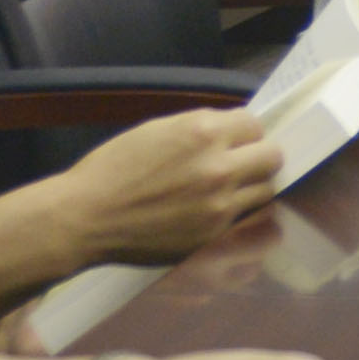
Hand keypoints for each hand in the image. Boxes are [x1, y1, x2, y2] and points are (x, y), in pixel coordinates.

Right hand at [58, 107, 287, 262]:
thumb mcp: (157, 130)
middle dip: (260, 156)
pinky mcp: (213, 234)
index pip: (254, 124)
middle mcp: (218, 166)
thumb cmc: (112, 169)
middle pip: (272, 156)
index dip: (245, 132)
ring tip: (231, 188)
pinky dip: (238, 211)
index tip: (237, 139)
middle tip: (243, 162)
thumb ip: (199, 129)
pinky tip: (217, 208)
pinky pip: (244, 217)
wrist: (86, 217)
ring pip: (265, 189)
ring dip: (252, 185)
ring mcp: (219, 204)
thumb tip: (230, 131)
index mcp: (202, 131)